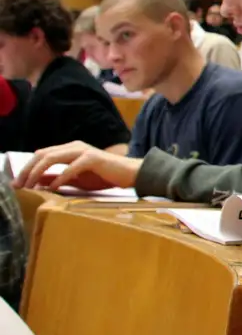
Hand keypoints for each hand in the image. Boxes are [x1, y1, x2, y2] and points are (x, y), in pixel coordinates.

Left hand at [15, 141, 140, 191]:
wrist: (130, 174)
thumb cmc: (105, 176)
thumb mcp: (76, 180)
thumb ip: (58, 178)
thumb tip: (38, 183)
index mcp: (70, 149)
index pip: (42, 155)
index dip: (27, 168)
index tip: (18, 183)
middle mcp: (74, 146)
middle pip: (43, 154)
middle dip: (28, 170)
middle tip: (18, 185)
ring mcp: (83, 151)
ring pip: (52, 157)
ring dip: (38, 172)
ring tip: (30, 186)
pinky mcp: (93, 158)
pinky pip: (71, 167)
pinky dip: (60, 178)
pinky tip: (53, 188)